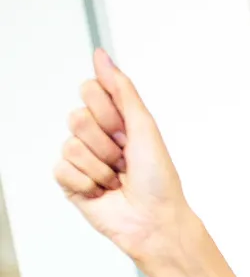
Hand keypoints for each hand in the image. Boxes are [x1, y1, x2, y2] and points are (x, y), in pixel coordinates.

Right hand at [55, 49, 196, 265]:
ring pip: (70, 143)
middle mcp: (96, 136)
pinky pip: (62, 168)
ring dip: (100, 166)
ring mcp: (81, 159)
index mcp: (115, 120)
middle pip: (77, 116)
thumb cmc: (158, 180)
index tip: (126, 131)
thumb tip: (101, 55)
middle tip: (124, 161)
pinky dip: (88, 182)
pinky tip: (103, 192)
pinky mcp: (70, 181)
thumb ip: (122, 89)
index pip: (90, 90)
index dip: (108, 111)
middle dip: (106, 142)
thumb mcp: (145, 127)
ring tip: (117, 180)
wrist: (156, 221)